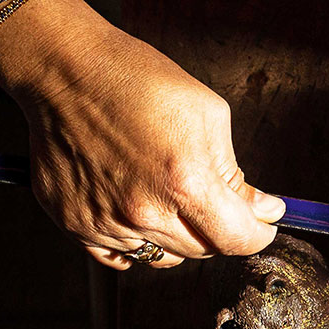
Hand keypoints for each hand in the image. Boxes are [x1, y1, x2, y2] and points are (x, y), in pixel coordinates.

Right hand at [0, 0, 283, 268]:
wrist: (66, 71)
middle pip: (202, 251)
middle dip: (222, 230)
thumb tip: (260, 208)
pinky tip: (143, 211)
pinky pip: (120, 255)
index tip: (262, 222)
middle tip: (222, 202)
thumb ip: (235, 173)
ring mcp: (105, 223)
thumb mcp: (209, 114)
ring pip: (163, 256)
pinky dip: (139, 241)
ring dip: (181, 236)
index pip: (237, 240)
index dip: (258, 233)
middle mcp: (143, 212)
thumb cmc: (136, 81)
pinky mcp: (75, 223)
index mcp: (184, 182)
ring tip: (175, 198)